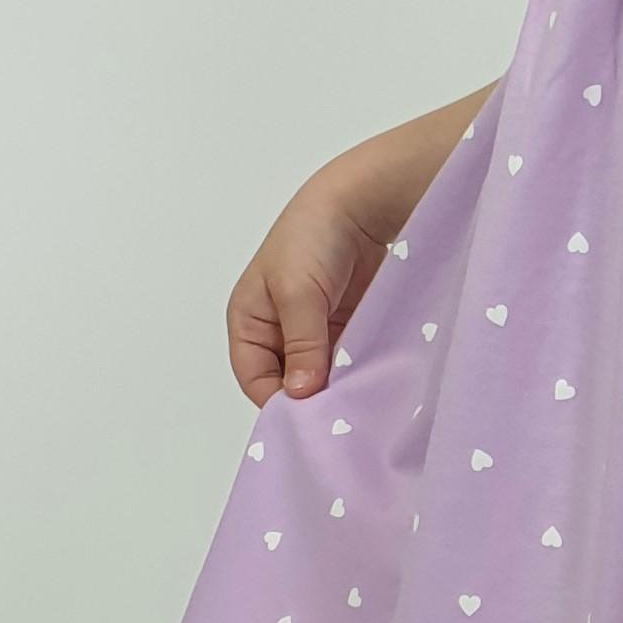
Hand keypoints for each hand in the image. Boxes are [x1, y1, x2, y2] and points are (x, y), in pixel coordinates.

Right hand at [226, 166, 400, 407]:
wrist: (359, 202)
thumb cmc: (312, 237)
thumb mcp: (297, 293)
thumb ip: (300, 345)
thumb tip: (299, 394)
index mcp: (248, 320)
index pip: (254, 377)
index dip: (276, 399)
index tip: (307, 420)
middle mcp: (277, 330)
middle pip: (287, 381)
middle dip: (309, 398)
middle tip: (337, 418)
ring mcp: (313, 330)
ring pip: (319, 374)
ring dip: (336, 387)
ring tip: (358, 404)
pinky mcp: (345, 326)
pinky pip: (346, 360)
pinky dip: (356, 373)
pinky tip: (373, 385)